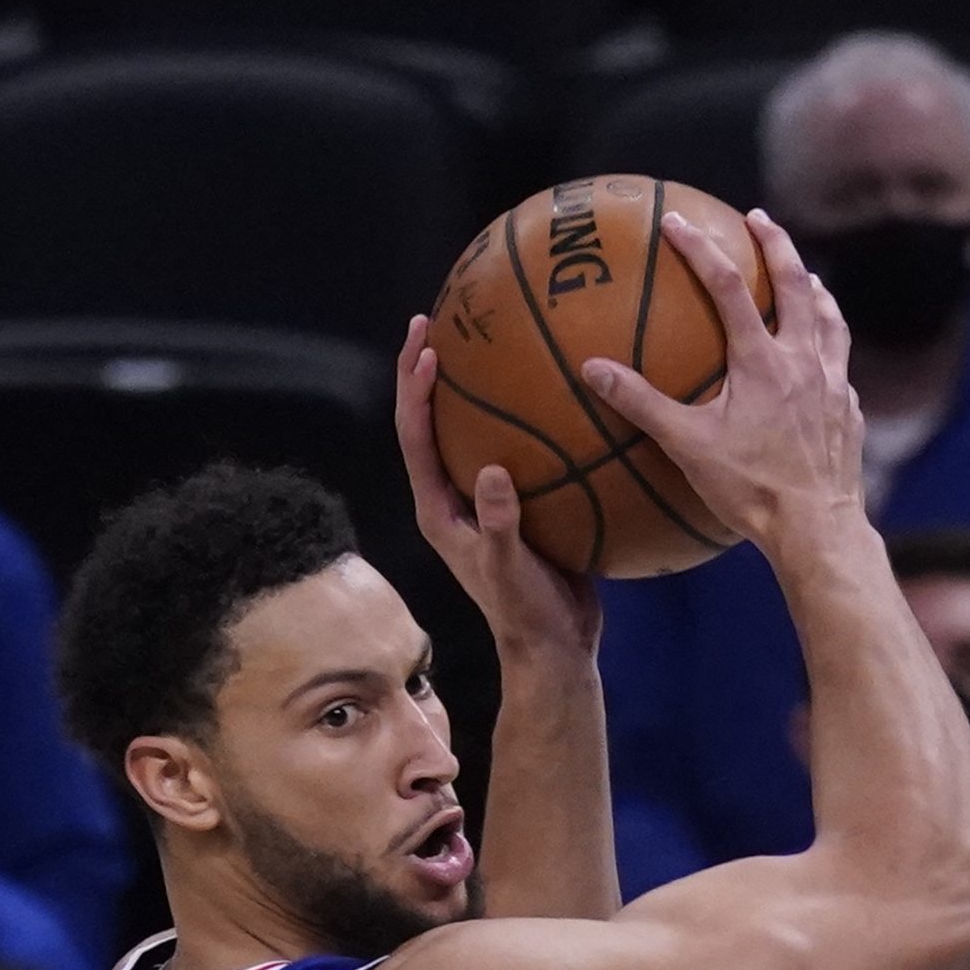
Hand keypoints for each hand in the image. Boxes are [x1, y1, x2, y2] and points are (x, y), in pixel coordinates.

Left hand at [395, 312, 600, 669]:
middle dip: (424, 373)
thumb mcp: (509, 568)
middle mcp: (453, 498)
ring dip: (467, 389)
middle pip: (430, 423)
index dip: (416, 391)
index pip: (415, 437)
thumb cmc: (525, 613)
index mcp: (439, 508)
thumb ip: (499, 522)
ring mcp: (484, 501)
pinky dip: (518, 420)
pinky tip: (547, 397)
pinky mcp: (516, 506)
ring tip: (480, 344)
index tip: (429, 348)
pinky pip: (510, 449)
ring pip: (466, 432)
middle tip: (433, 323)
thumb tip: (492, 470)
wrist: (554, 646)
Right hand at [575, 211, 860, 560]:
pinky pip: (840, 365)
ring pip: (829, 319)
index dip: (699, 249)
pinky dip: (829, 346)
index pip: (728, 286)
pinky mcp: (849, 413)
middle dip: (777, 244)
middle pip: (796, 284)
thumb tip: (593, 369)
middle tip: (759, 220)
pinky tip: (822, 356)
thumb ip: (642, 404)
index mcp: (764, 361)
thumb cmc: (751, 489)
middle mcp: (805, 361)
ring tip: (807, 276)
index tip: (675, 221)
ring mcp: (834, 385)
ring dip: (814, 290)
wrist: (818, 530)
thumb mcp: (688, 446)